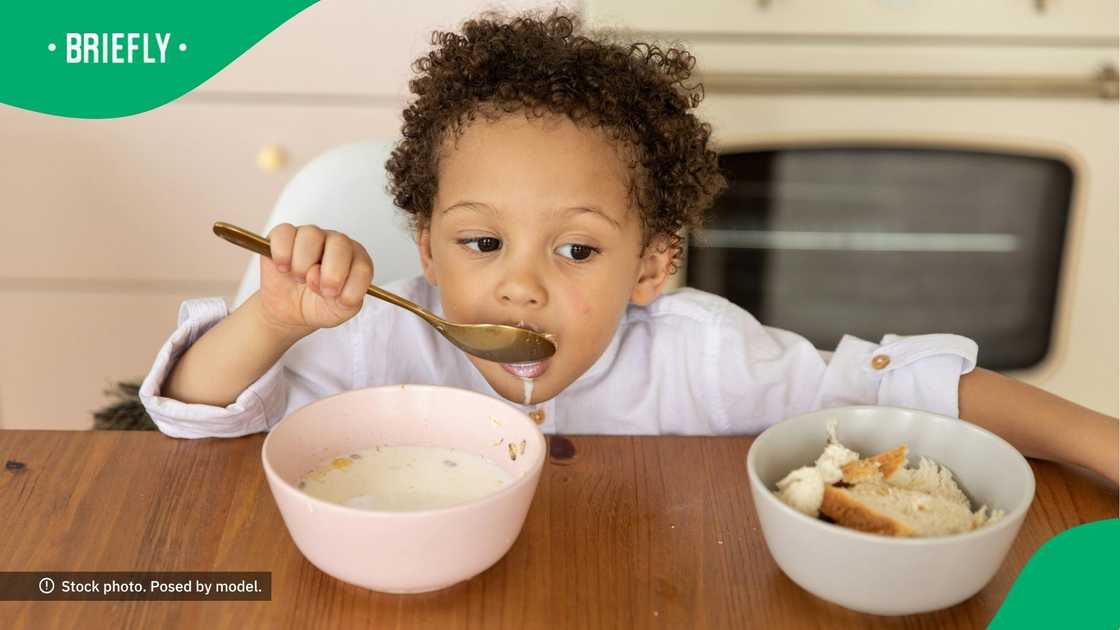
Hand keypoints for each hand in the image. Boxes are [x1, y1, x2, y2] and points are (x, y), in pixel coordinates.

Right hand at [256, 223, 373, 333]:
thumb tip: (326, 282)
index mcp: (356, 261)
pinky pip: (284, 233)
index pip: (363, 266)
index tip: (335, 297)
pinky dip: (282, 254)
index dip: (350, 285)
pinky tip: (283, 268)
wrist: (289, 310)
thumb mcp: (339, 311)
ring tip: (299, 279)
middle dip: (330, 273)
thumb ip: (347, 300)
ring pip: (311, 235)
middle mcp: (336, 244)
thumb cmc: (319, 305)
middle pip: (340, 243)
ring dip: (302, 264)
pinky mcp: (284, 235)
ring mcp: (311, 236)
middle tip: (317, 289)